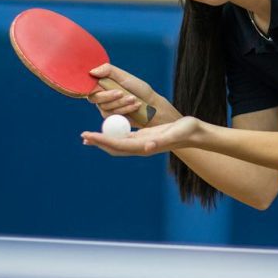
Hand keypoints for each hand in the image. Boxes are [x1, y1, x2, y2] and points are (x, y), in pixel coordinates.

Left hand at [82, 116, 203, 156]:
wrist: (194, 133)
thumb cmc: (186, 132)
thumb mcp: (174, 133)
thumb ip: (161, 141)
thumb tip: (147, 147)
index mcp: (144, 146)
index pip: (118, 144)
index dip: (102, 140)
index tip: (88, 135)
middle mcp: (140, 146)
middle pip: (114, 147)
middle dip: (98, 142)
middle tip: (83, 136)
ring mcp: (141, 142)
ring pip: (117, 143)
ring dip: (102, 140)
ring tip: (88, 136)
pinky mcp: (143, 137)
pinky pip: (124, 137)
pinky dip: (112, 134)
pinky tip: (106, 131)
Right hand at [87, 64, 159, 123]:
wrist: (151, 105)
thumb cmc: (139, 89)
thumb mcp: (125, 77)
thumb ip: (108, 71)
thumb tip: (91, 71)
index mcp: (102, 83)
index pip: (88, 85)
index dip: (91, 87)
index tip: (101, 85)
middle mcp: (100, 95)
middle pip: (94, 97)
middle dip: (109, 96)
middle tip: (122, 93)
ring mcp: (104, 107)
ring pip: (104, 106)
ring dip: (121, 102)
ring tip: (134, 98)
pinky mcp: (110, 117)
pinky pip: (112, 114)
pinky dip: (125, 109)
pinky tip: (135, 106)